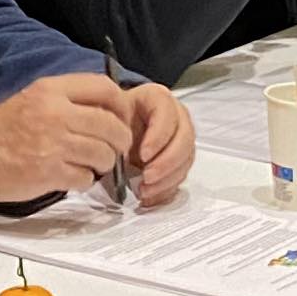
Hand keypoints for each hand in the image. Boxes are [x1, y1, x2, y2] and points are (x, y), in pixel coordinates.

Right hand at [0, 72, 137, 210]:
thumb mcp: (32, 99)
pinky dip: (84, 181)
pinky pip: (86, 178)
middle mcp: (55, 113)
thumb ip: (67, 100)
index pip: (105, 89)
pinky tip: (72, 177)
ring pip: (104, 154)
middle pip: (112, 126)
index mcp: (51, 90)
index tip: (121, 119)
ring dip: (104, 164)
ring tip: (91, 165)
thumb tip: (107, 110)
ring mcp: (53, 144)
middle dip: (120, 142)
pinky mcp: (49, 172)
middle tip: (114, 150)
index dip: (121, 106)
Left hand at [120, 84, 194, 205]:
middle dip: (166, 163)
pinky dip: (166, 189)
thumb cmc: (115, 117)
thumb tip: (117, 152)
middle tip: (147, 177)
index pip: (167, 116)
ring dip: (167, 180)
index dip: (158, 138)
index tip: (142, 156)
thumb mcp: (111, 114)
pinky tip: (150, 196)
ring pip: (186, 160)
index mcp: (159, 99)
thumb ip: (115, 126)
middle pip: (184, 140)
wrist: (118, 125)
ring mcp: (182, 138)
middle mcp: (177, 116)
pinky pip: (181, 175)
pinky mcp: (181, 159)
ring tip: (144, 190)